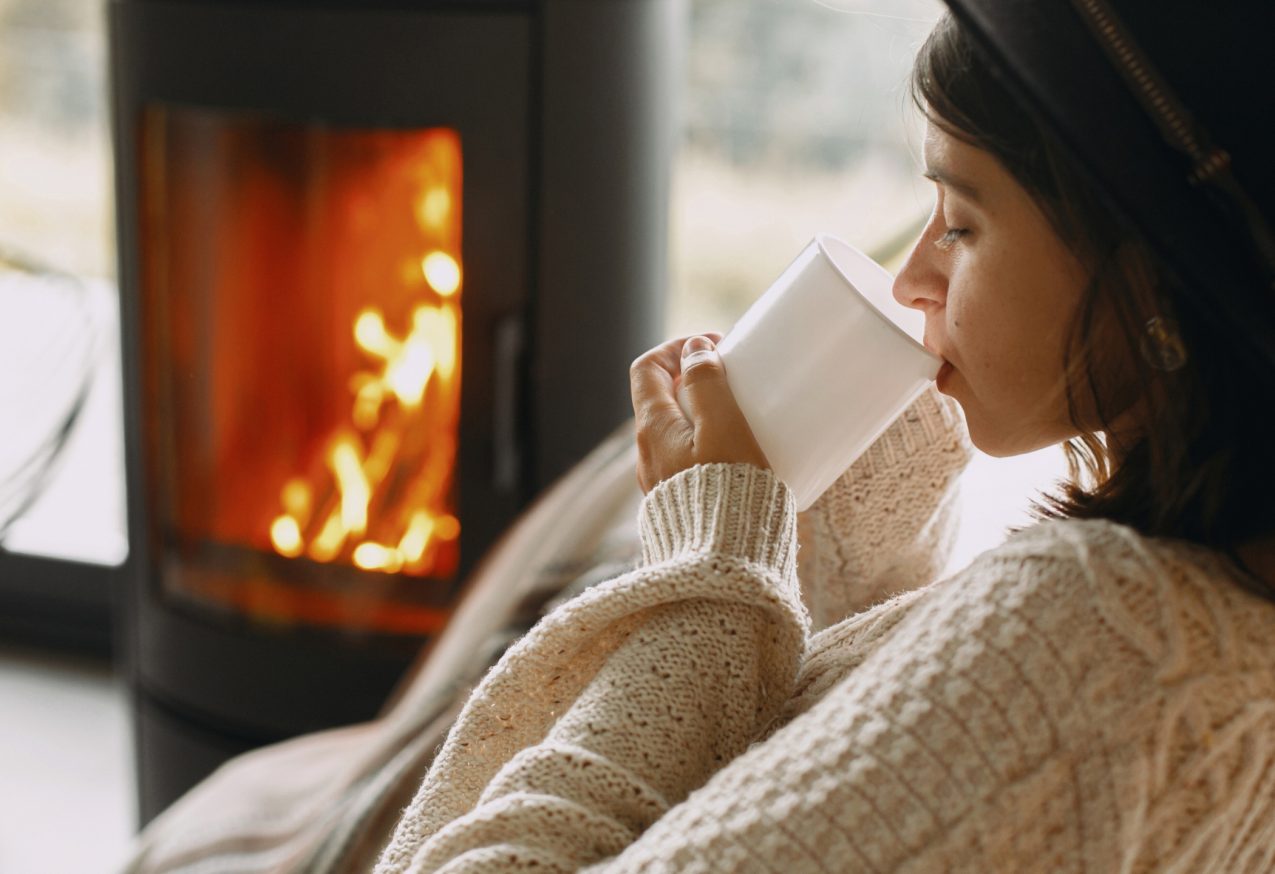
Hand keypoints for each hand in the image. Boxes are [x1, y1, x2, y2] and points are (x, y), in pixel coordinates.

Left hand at [629, 333, 769, 492]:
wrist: (724, 562)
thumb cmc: (728, 493)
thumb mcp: (724, 428)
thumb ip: (708, 384)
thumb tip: (694, 350)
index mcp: (653, 429)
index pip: (647, 369)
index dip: (677, 348)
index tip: (715, 348)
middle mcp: (648, 453)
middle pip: (662, 398)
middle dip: (696, 379)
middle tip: (736, 379)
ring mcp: (661, 480)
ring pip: (676, 430)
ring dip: (704, 412)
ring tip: (744, 415)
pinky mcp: (681, 501)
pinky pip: (687, 458)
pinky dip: (709, 442)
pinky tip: (740, 454)